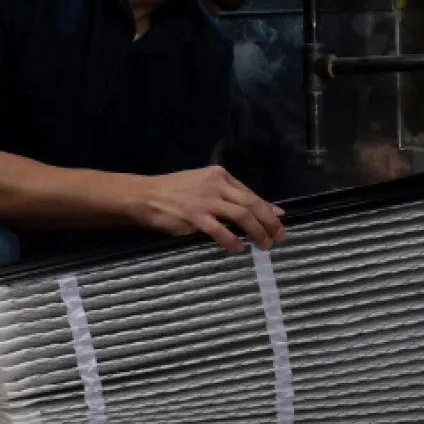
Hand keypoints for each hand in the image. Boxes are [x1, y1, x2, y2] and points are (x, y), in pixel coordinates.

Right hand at [126, 166, 284, 252]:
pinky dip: (232, 241)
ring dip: (257, 232)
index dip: (268, 210)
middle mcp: (216, 184)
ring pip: (242, 216)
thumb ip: (228, 196)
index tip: (279, 223)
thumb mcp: (203, 186)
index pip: (250, 194)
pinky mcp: (194, 216)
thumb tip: (256, 208)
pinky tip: (238, 249)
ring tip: (264, 245)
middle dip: (269, 222)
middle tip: (279, 238)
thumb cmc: (173, 193)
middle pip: (252, 204)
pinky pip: (220, 230)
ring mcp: (205, 200)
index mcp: (220, 175)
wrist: (144, 195)